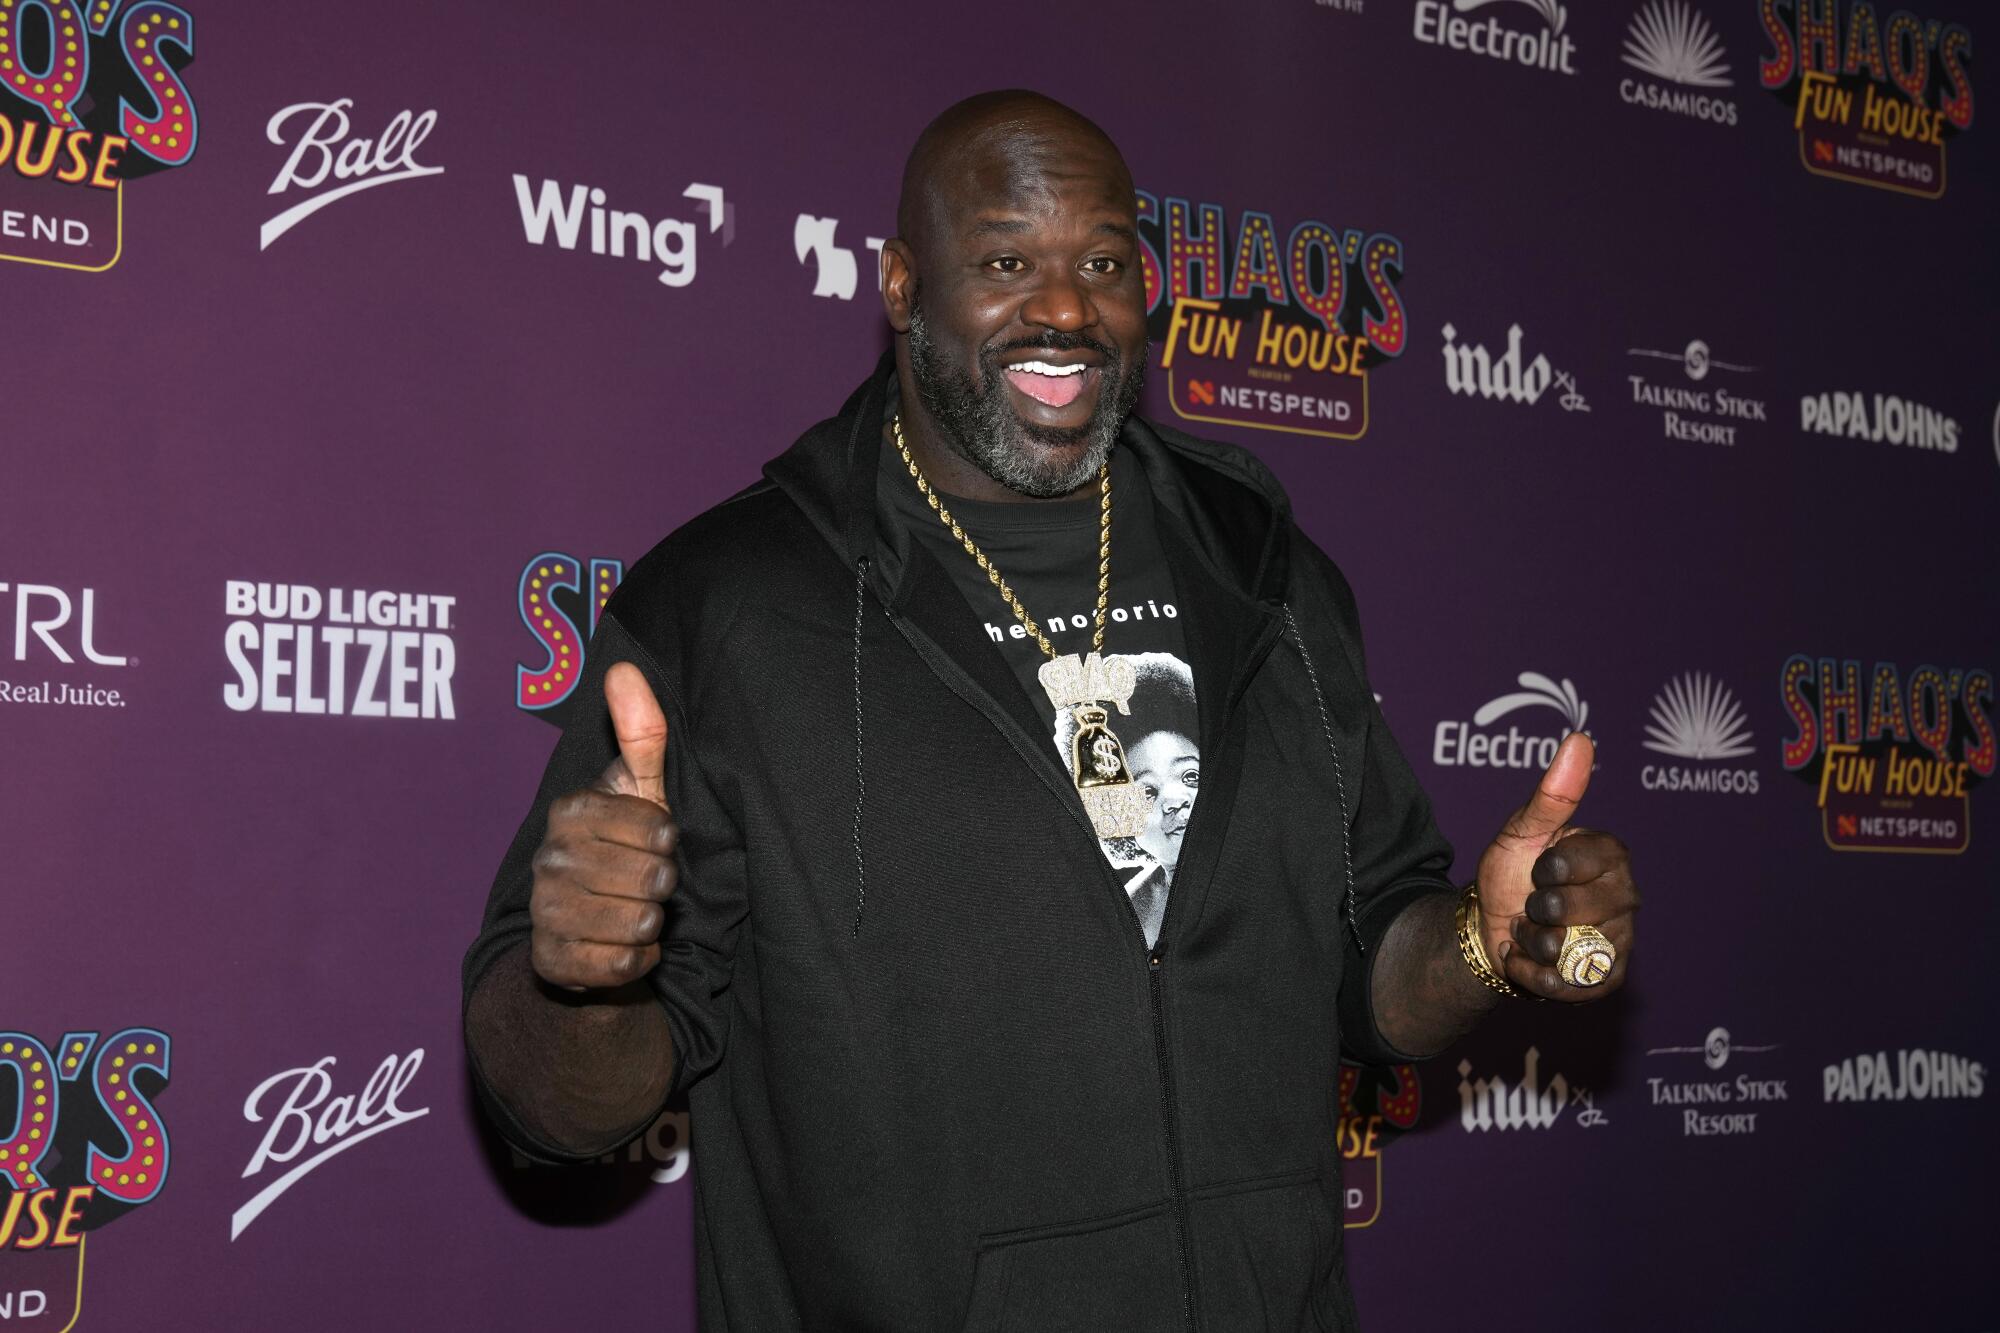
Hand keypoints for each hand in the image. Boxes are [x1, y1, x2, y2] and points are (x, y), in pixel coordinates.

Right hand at [528, 663, 678, 990]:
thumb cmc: (626, 849)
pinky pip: (620, 965)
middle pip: (651, 879)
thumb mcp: (642, 790)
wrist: (592, 929)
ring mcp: (545, 912)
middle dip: (663, 884)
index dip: (670, 841)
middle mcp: (549, 859)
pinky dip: (636, 960)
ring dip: (651, 923)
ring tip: (636, 911)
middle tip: (646, 881)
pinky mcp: (551, 961)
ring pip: (637, 924)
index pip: (658, 828)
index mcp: (571, 811)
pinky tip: (624, 946)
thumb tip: (622, 666)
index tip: (657, 841)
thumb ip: (641, 733)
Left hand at [1473, 732, 1637, 1000]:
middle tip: (1534, 904)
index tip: (1538, 869)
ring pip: (1566, 949)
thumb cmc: (1512, 875)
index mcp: (1612, 855)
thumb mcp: (1522, 832)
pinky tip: (1531, 960)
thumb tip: (1580, 739)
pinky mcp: (1609, 979)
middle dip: (1535, 909)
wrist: (1493, 929)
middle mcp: (1627, 897)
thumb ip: (1552, 794)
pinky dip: (1536, 975)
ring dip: (1532, 942)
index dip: (1544, 869)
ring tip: (1533, 932)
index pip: (1574, 863)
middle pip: (1571, 909)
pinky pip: (1570, 984)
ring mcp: (1622, 940)